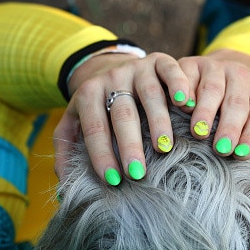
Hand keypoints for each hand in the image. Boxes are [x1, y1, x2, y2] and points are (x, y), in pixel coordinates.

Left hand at [54, 52, 191, 184]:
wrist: (112, 67)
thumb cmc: (96, 109)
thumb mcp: (73, 125)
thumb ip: (66, 153)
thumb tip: (64, 189)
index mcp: (88, 94)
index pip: (94, 127)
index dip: (102, 154)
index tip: (112, 180)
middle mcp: (112, 78)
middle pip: (122, 113)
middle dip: (129, 144)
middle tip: (137, 173)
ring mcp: (137, 68)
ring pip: (149, 94)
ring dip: (158, 121)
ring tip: (164, 148)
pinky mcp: (159, 60)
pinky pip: (170, 69)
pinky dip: (178, 85)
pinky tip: (186, 105)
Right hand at [178, 49, 249, 158]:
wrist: (227, 69)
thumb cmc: (241, 106)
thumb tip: (239, 156)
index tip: (242, 154)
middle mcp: (242, 75)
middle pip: (236, 103)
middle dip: (229, 127)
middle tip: (222, 148)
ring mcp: (217, 67)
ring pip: (212, 89)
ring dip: (205, 112)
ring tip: (199, 132)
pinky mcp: (193, 63)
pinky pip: (188, 77)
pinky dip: (184, 92)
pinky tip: (181, 106)